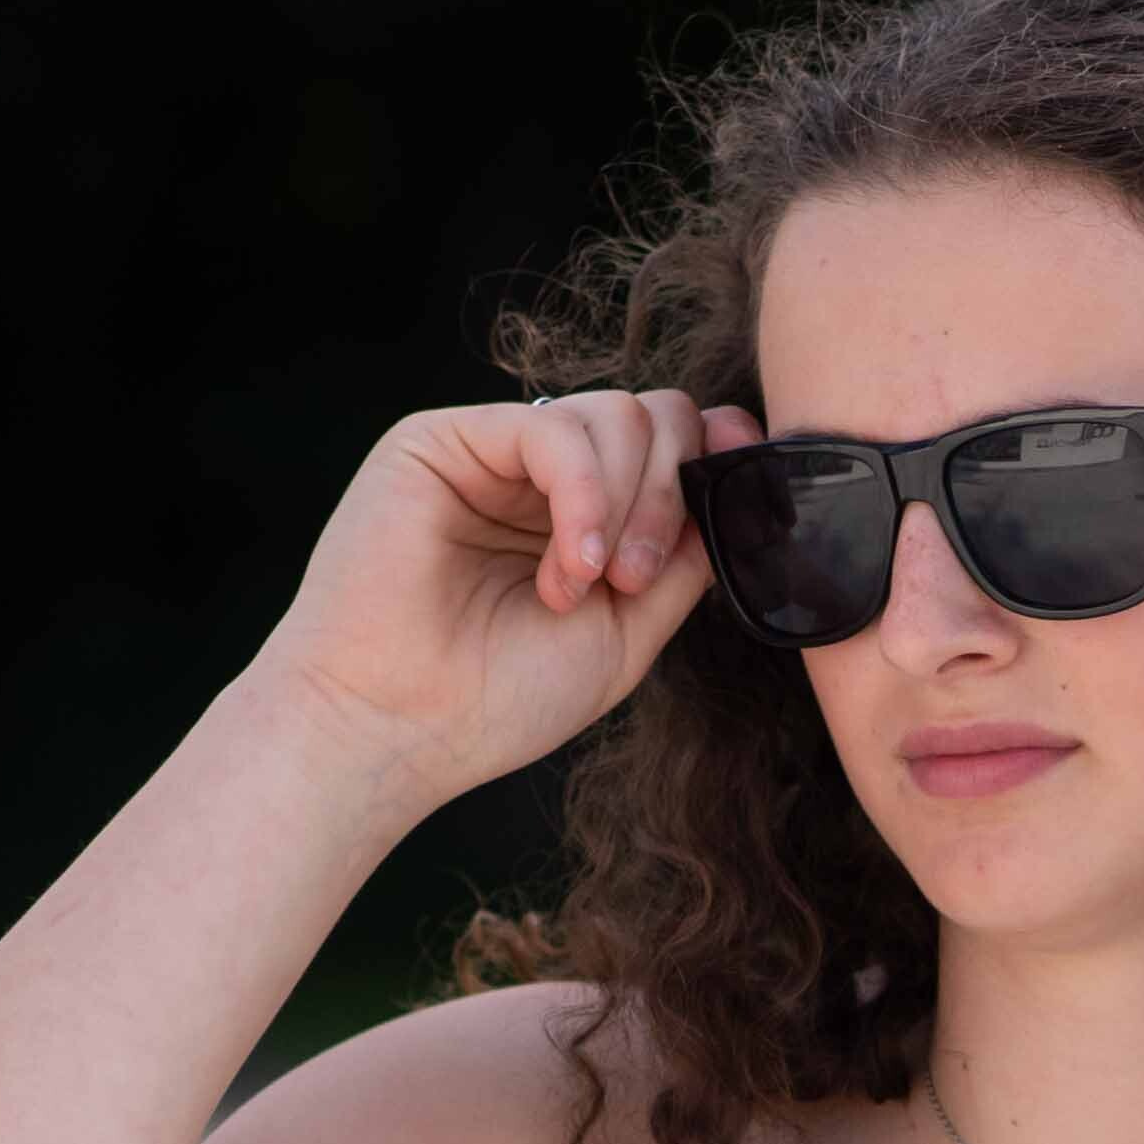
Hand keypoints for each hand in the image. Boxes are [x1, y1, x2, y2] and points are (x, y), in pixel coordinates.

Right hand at [247, 385, 763, 811]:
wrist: (396, 730)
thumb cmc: (498, 699)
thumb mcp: (627, 635)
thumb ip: (682, 560)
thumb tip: (735, 485)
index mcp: (585, 516)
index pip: (670, 445)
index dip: (716, 454)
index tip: (748, 487)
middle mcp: (541, 476)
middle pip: (654, 416)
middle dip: (672, 493)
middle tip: (635, 584)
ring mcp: (494, 453)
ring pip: (614, 413)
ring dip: (628, 504)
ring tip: (591, 587)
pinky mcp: (444, 439)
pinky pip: (551, 426)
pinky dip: (583, 496)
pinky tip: (569, 566)